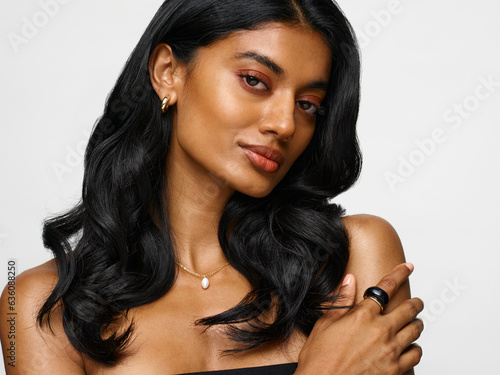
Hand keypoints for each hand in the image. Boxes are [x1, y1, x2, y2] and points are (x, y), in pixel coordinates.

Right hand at [295, 263, 422, 374]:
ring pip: (415, 330)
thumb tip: (350, 280)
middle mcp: (381, 331)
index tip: (407, 268)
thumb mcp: (324, 324)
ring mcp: (391, 351)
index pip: (387, 287)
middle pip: (408, 308)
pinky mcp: (396, 370)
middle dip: (415, 302)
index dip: (399, 273)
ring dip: (416, 323)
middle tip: (416, 301)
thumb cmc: (320, 359)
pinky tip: (410, 347)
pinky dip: (415, 348)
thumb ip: (341, 300)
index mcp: (363, 316)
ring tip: (414, 323)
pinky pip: (416, 354)